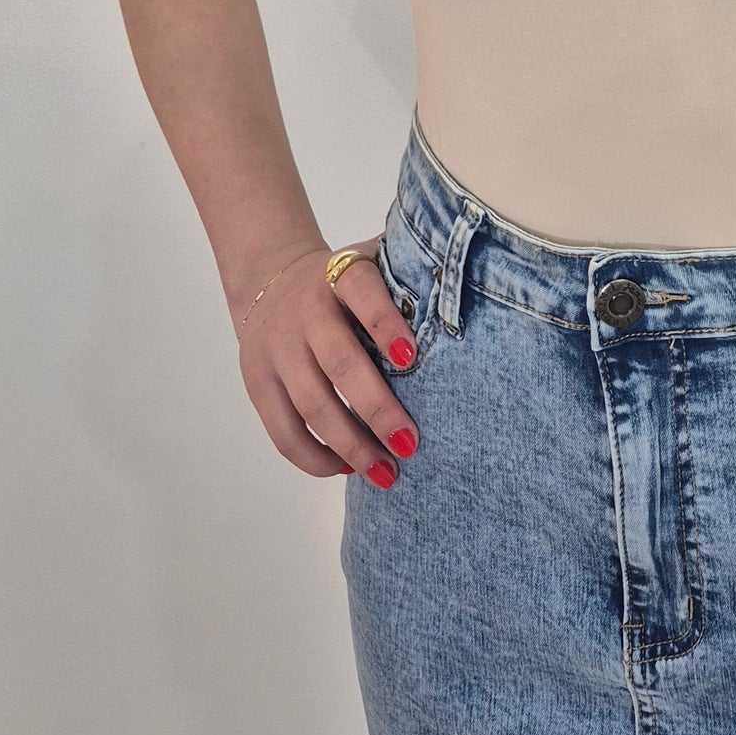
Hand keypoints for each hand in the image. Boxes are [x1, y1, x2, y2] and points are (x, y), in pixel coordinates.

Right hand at [233, 236, 422, 485]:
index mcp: (340, 274)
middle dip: (376, 408)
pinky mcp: (258, 383)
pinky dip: (313, 457)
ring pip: (311, 404)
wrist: (270, 278)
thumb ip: (411, 272)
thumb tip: (477, 287)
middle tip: (411, 444)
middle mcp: (306, 311)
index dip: (385, 322)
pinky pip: (283, 431)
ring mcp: (277, 349)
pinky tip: (343, 468)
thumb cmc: (344, 283)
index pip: (361, 290)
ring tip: (385, 473)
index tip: (412, 357)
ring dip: (350, 445)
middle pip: (339, 361)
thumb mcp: (372, 262)